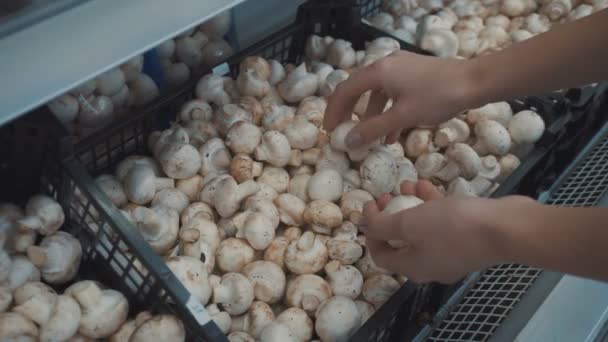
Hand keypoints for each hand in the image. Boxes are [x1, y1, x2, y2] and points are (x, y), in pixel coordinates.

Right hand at [323, 51, 477, 148]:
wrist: (475, 82)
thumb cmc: (438, 97)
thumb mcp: (402, 116)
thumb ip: (373, 129)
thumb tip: (348, 141)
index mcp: (378, 71)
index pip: (345, 90)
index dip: (334, 111)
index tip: (330, 131)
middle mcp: (386, 64)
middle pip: (359, 90)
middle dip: (351, 114)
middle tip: (345, 134)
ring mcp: (402, 67)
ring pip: (378, 93)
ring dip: (372, 117)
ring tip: (373, 141)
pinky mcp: (415, 73)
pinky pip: (393, 93)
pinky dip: (389, 112)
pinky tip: (394, 134)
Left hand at [360, 180, 528, 283]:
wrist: (506, 229)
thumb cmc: (453, 227)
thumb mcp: (409, 224)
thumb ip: (383, 226)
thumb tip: (365, 227)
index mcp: (413, 267)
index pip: (381, 255)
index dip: (370, 232)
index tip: (369, 207)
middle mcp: (431, 264)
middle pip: (401, 241)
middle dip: (390, 216)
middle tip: (386, 195)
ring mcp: (452, 252)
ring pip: (422, 228)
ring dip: (410, 205)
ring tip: (406, 184)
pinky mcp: (468, 237)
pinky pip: (442, 222)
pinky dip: (432, 204)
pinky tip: (427, 185)